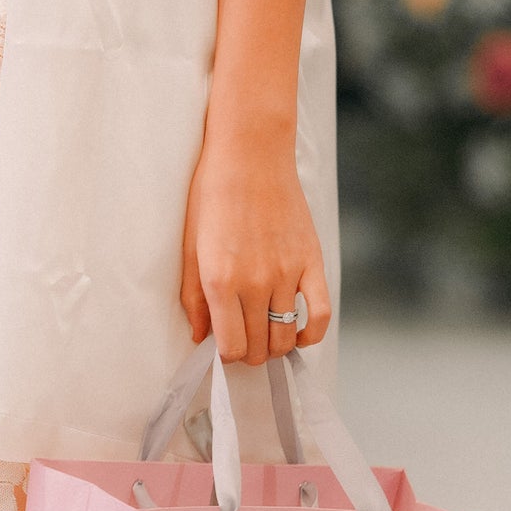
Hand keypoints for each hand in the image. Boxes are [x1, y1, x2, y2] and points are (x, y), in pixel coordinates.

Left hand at [180, 126, 330, 363]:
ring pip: (286, 337)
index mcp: (220, 280)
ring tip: (266, 338)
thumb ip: (193, 297)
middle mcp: (255, 283)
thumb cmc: (212, 195)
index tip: (224, 347)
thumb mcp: (190, 246)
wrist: (250, 155)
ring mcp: (287, 273)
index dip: (227, 356)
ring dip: (275, 347)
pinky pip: (320, 313)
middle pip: (259, 347)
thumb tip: (199, 337)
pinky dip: (312, 334)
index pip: (231, 346)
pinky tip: (300, 335)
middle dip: (250, 354)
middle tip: (244, 343)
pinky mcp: (312, 262)